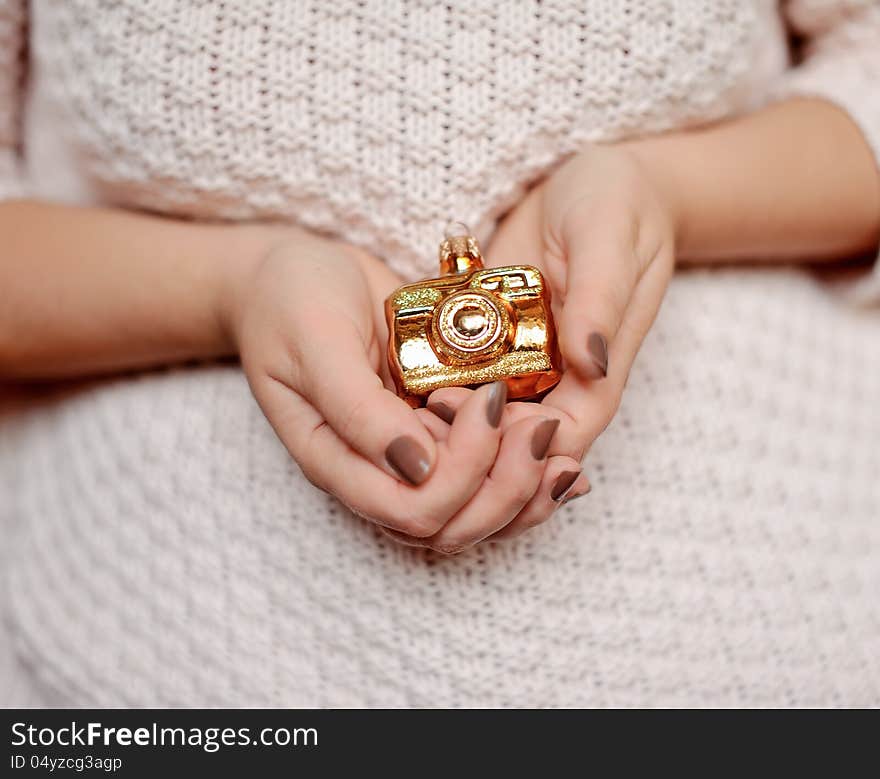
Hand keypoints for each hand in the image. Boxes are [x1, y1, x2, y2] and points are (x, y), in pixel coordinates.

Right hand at [222, 228, 577, 551]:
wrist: (294, 273)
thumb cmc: (290, 301)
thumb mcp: (315, 342)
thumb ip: (356, 409)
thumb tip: (416, 468)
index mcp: (339, 462)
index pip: (412, 512)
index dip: (462, 475)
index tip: (482, 401)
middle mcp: (378, 470)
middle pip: (455, 524)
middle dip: (508, 483)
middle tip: (537, 422)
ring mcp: (411, 451)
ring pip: (478, 508)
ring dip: (525, 479)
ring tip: (550, 429)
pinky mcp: (437, 426)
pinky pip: (487, 468)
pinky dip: (528, 463)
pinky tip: (560, 444)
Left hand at [427, 144, 675, 537]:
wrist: (583, 179)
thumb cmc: (614, 204)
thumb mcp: (609, 240)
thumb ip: (601, 299)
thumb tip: (593, 364)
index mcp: (597, 369)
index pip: (565, 436)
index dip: (525, 445)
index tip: (483, 414)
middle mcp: (558, 377)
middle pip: (516, 441)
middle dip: (476, 438)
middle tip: (434, 402)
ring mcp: (520, 362)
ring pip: (483, 419)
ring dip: (450, 420)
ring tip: (415, 394)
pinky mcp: (485, 341)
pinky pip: (459, 377)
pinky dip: (434, 385)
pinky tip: (404, 379)